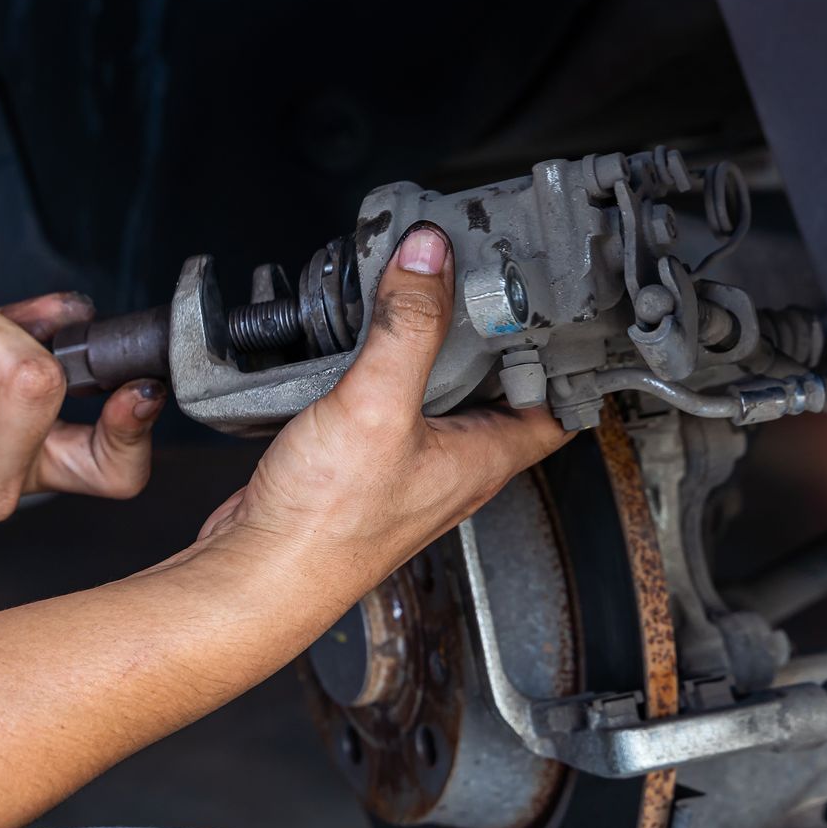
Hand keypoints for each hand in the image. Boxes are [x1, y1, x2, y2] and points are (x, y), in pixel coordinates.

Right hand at [197, 223, 570, 603]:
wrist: (259, 570)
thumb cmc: (327, 526)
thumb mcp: (378, 406)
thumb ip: (410, 327)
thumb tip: (431, 256)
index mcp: (483, 457)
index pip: (557, 404)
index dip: (567, 354)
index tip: (560, 302)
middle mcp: (454, 463)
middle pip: (497, 388)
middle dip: (495, 333)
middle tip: (485, 275)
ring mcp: (408, 464)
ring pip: (440, 394)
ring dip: (436, 346)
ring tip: (428, 291)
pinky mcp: (362, 462)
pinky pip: (389, 403)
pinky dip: (384, 367)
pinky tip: (362, 342)